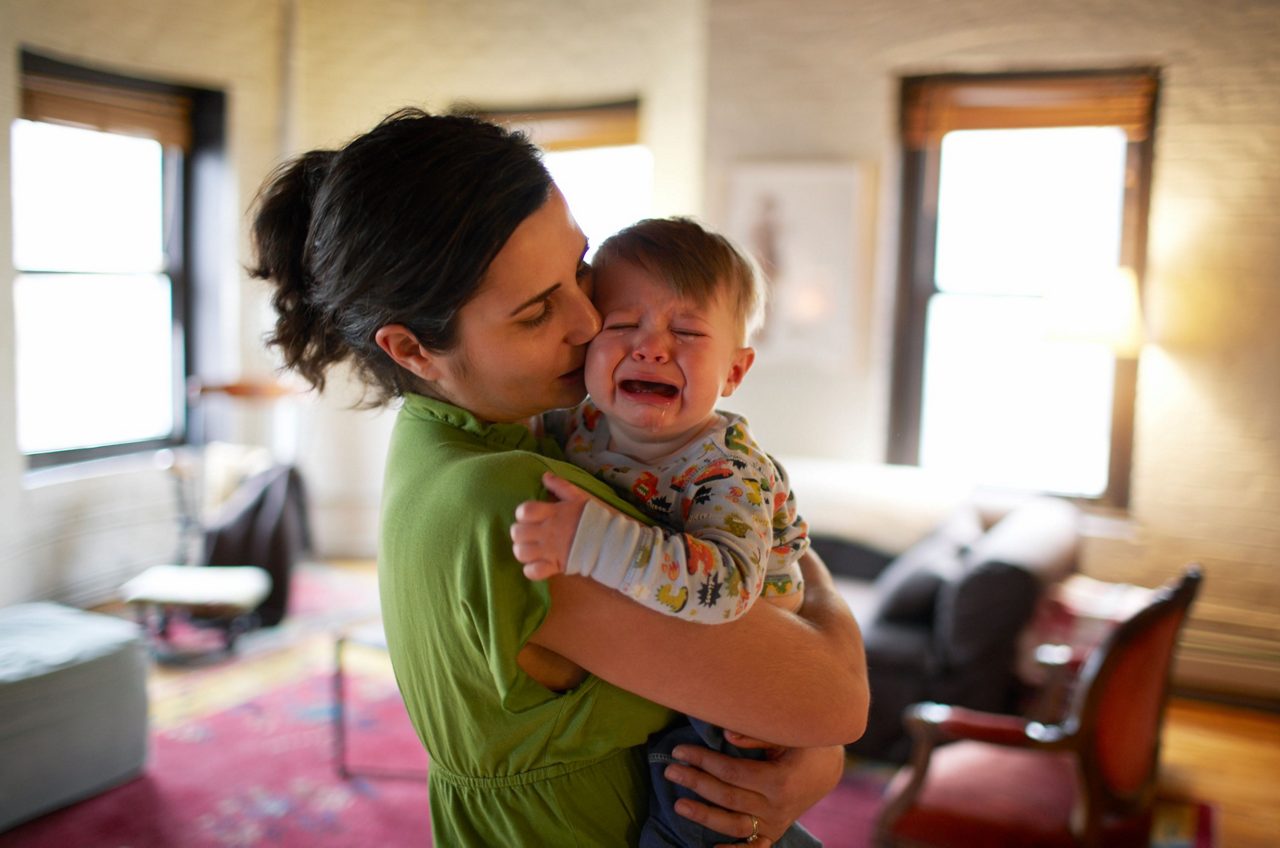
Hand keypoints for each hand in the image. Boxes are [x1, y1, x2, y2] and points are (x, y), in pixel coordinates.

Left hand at [510, 472, 589, 579]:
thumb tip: (545, 476)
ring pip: (521, 553)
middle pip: (517, 533)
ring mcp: (550, 551)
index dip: (522, 513)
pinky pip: (532, 572)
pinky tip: (537, 563)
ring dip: (522, 550)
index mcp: (552, 513)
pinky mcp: (554, 566)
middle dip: (519, 532)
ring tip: (530, 548)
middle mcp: (547, 532)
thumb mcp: (578, 497)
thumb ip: (560, 485)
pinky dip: (531, 569)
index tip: (529, 516)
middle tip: (528, 533)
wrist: (609, 541)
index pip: (524, 511)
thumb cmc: (592, 517)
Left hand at [664, 739, 844, 846]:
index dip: (703, 761)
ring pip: (734, 826)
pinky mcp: (774, 832)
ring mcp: (776, 823)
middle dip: (696, 782)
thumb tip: (725, 736)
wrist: (828, 769)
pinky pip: (753, 847)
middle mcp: (777, 807)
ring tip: (679, 804)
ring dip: (704, 816)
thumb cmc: (804, 744)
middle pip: (728, 797)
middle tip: (670, 770)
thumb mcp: (785, 734)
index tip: (680, 750)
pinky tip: (712, 847)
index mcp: (779, 780)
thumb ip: (756, 736)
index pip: (731, 772)